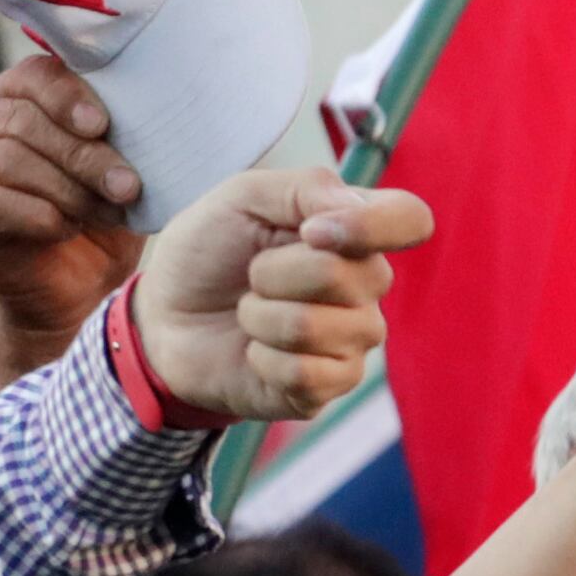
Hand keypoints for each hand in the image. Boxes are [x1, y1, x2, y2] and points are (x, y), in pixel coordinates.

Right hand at [0, 52, 139, 370]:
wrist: (82, 283)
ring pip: (11, 159)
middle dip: (84, 156)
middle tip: (128, 187)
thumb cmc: (108, 210)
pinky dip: (41, 215)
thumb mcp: (127, 166)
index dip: (66, 96)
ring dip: (70, 189)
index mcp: (30, 100)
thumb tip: (181, 110)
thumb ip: (135, 131)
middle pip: (26, 120)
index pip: (37, 75)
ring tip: (108, 212)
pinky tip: (69, 227)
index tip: (101, 124)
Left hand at [126, 167, 436, 422]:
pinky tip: (255, 352)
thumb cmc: (208, 253)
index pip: (410, 220)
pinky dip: (260, 358)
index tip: (311, 231)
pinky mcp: (330, 385)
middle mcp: (367, 287)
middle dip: (273, 272)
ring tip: (249, 314)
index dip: (370, 226)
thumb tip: (351, 218)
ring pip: (315, 327)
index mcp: (356, 232)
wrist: (165, 316)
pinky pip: (304, 374)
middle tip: (251, 275)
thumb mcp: (242, 198)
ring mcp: (353, 339)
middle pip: (346, 276)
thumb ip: (305, 190)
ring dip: (258, 317)